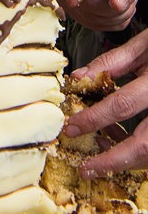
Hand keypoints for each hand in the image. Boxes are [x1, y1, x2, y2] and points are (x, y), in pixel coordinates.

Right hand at [51, 0, 144, 30]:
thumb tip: (116, 3)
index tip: (73, 1)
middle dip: (109, 7)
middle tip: (131, 0)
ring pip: (84, 13)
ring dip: (110, 16)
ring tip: (122, 1)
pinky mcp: (64, 0)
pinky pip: (85, 20)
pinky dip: (105, 21)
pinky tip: (114, 8)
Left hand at [64, 29, 147, 174]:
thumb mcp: (143, 45)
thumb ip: (112, 61)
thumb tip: (79, 78)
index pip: (123, 105)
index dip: (94, 119)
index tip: (71, 128)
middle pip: (145, 146)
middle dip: (112, 161)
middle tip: (86, 168)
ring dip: (126, 160)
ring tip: (101, 149)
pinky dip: (139, 152)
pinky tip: (120, 139)